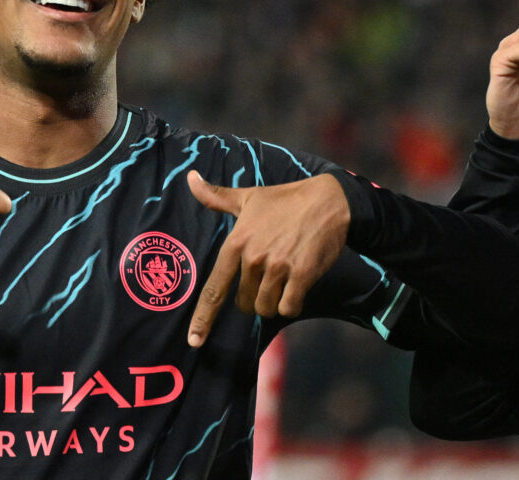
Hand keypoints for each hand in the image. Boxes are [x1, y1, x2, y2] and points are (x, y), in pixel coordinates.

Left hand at [185, 171, 349, 346]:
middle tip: (267, 276)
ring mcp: (279, 266)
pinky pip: (289, 307)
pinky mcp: (303, 274)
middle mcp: (254, 257)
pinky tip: (297, 286)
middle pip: (244, 302)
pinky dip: (292, 303)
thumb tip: (189, 179)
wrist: (328, 201)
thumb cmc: (284, 201)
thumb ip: (216, 197)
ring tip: (283, 279)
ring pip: (266, 308)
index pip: (214, 288)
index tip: (194, 340)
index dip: (203, 318)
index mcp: (237, 242)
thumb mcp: (247, 197)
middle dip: (253, 297)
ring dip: (273, 302)